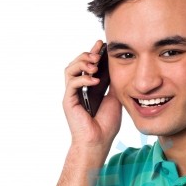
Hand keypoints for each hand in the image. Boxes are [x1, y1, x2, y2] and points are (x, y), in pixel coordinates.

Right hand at [63, 40, 121, 154]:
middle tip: (99, 53)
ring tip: (95, 64)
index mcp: (90, 88)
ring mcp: (72, 94)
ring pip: (70, 69)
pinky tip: (95, 81)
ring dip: (82, 62)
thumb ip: (113, 81)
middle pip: (77, 63)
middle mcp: (80, 89)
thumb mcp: (115, 97)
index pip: (91, 65)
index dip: (96, 53)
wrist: (98, 142)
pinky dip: (83, 78)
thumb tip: (117, 64)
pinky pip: (72, 83)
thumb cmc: (106, 125)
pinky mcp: (68, 101)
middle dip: (88, 54)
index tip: (104, 43)